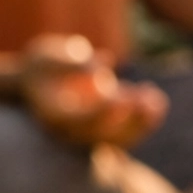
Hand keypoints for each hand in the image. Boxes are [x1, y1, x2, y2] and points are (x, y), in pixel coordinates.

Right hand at [21, 35, 168, 148]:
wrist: (35, 84)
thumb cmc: (40, 66)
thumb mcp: (46, 56)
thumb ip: (70, 62)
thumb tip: (102, 66)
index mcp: (53, 116)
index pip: (78, 120)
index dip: (100, 111)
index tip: (118, 96)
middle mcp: (70, 132)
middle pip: (102, 133)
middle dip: (127, 118)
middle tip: (148, 100)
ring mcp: (87, 134)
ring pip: (117, 137)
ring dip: (139, 122)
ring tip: (156, 101)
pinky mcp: (102, 131)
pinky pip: (125, 133)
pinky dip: (142, 121)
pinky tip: (156, 102)